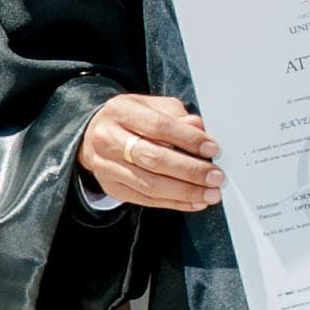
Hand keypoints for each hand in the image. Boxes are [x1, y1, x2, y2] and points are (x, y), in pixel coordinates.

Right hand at [81, 92, 223, 211]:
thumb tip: (199, 129)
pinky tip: (194, 201)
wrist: (93, 135)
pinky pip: (146, 200)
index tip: (211, 148)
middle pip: (153, 158)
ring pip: (150, 184)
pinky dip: (174, 202)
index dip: (187, 139)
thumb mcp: (151, 106)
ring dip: (185, 192)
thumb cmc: (129, 119)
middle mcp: (109, 140)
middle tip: (215, 176)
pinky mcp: (112, 188)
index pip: (158, 126)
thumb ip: (175, 116)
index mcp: (120, 112)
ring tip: (210, 193)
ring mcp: (107, 167)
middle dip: (190, 170)